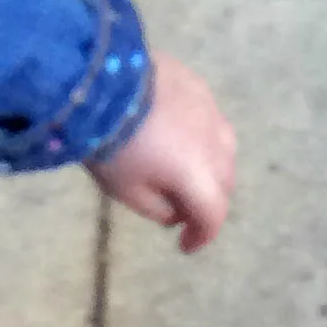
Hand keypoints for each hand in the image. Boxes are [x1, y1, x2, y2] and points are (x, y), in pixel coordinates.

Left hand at [88, 54, 235, 252]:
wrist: (101, 81)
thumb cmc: (109, 143)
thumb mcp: (126, 191)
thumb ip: (158, 209)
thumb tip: (177, 212)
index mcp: (197, 174)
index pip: (213, 214)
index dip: (203, 235)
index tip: (186, 245)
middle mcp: (214, 144)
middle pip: (224, 182)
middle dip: (208, 201)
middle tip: (183, 208)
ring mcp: (210, 111)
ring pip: (225, 149)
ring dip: (212, 168)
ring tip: (187, 171)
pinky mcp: (199, 86)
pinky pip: (211, 120)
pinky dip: (203, 137)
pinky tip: (181, 135)